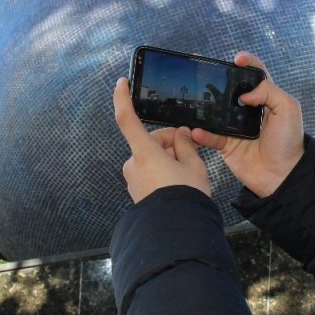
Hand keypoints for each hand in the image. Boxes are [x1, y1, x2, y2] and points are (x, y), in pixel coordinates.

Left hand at [113, 77, 210, 202]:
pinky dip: (164, 172)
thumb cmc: (186, 194)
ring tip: (188, 173)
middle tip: (191, 153)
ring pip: (152, 158)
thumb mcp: (194, 165)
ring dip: (168, 159)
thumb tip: (179, 135)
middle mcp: (133, 164)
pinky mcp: (137, 191)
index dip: (122, 99)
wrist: (177, 230)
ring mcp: (133, 179)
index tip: (121, 83)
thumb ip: (185, 144)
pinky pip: (151, 173)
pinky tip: (180, 183)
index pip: (127, 119)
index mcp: (144, 152)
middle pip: (151, 141)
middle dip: (170, 143)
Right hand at [191, 52, 303, 197]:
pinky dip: (202, 134)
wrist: (283, 175)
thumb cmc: (288, 141)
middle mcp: (250, 111)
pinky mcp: (227, 146)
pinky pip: (211, 137)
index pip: (256, 75)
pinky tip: (196, 130)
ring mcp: (236, 128)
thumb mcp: (288, 109)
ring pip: (216, 113)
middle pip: (231, 92)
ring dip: (205, 108)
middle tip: (208, 78)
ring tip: (195, 101)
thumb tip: (245, 94)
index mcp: (267, 99)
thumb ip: (269, 92)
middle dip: (219, 83)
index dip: (247, 64)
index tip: (237, 59)